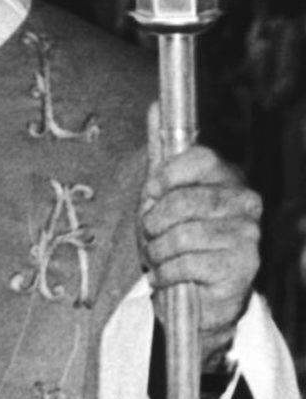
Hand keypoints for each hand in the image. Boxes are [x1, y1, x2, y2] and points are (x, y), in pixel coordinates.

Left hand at [137, 144, 260, 369]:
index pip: (202, 157)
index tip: (151, 193)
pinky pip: (187, 263)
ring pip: (181, 235)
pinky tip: (167, 276)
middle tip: (150, 234)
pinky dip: (166, 273)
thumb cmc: (176, 236)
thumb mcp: (161, 191)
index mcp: (228, 177)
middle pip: (184, 200)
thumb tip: (155, 104)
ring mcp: (248, 235)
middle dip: (154, 222)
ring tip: (158, 257)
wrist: (195, 294)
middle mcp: (245, 202)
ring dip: (157, 251)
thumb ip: (161, 149)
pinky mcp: (244, 267)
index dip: (167, 176)